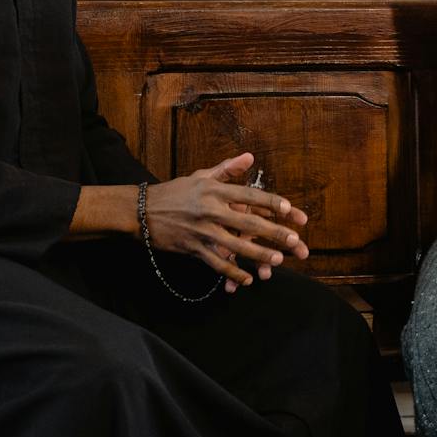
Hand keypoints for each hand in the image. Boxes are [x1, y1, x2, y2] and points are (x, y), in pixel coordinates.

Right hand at [144, 152, 308, 293]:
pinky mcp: (193, 248)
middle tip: (295, 241)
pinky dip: (233, 272)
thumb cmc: (175, 192)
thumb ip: (227, 168)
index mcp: (214, 190)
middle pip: (248, 223)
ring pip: (236, 246)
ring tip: (278, 261)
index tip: (289, 209)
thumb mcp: (201, 175)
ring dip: (258, 255)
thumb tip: (250, 157)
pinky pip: (216, 263)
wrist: (141, 210)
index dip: (271, 202)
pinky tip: (247, 279)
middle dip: (274, 233)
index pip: (249, 195)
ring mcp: (202, 231)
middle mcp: (210, 209)